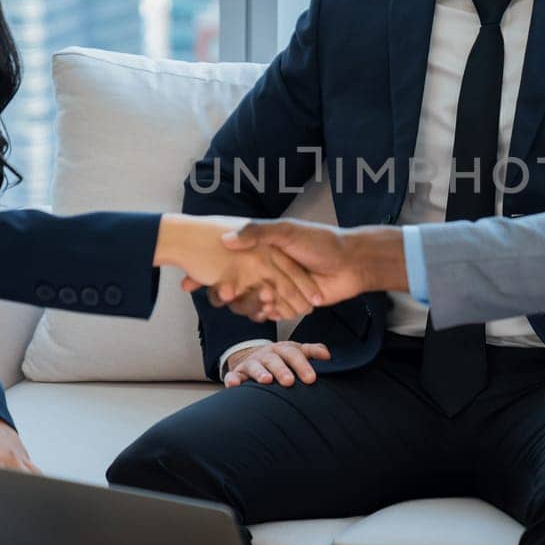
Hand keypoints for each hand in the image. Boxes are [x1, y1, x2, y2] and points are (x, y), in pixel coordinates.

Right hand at [181, 220, 406, 320]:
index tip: (191, 277)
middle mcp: (267, 269)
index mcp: (263, 250)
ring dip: (245, 303)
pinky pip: (269, 313)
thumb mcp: (286, 230)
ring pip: (250, 301)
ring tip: (239, 302)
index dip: (211, 269)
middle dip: (222, 290)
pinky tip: (262, 311)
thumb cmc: (320, 241)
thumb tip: (225, 238)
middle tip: (213, 294)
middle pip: (235, 284)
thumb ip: (257, 233)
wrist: (352, 263)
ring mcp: (278, 287)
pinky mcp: (289, 304)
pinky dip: (263, 313)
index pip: (228, 261)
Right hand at [224, 341, 331, 387]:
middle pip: (274, 360)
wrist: (255, 355)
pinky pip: (233, 375)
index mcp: (283, 349)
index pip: (294, 354)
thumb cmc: (281, 357)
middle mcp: (267, 355)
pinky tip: (234, 385)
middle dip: (282, 370)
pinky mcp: (238, 372)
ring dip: (260, 373)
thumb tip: (328, 355)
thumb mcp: (296, 351)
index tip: (311, 378)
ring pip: (255, 366)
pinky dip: (232, 379)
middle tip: (289, 381)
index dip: (302, 365)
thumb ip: (312, 352)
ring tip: (266, 380)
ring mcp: (251, 363)